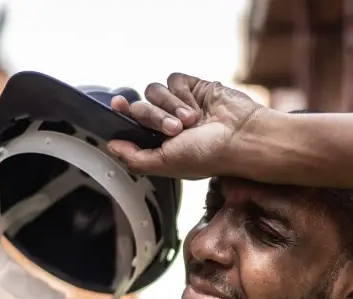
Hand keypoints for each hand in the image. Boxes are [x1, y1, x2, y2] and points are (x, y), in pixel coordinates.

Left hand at [106, 73, 263, 178]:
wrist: (241, 137)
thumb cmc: (209, 156)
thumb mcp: (165, 164)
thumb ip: (134, 158)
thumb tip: (111, 146)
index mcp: (161, 144)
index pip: (132, 126)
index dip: (122, 115)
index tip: (117, 107)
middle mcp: (168, 123)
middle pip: (141, 108)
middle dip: (155, 118)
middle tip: (175, 130)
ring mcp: (181, 104)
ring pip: (155, 91)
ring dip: (171, 106)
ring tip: (191, 120)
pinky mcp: (194, 87)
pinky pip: (174, 80)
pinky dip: (183, 93)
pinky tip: (197, 106)